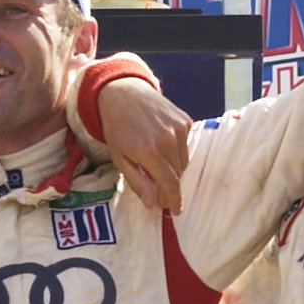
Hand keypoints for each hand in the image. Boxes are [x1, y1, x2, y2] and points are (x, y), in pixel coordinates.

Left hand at [97, 78, 191, 212]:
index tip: (175, 210)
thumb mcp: (119, 157)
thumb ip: (137, 181)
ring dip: (173, 168)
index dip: (174, 200)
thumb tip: (152, 204)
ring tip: (156, 163)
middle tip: (158, 189)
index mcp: (150, 152)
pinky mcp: (185, 120)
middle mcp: (168, 140)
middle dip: (169, 185)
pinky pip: (186, 146)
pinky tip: (162, 145)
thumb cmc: (117, 127)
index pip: (170, 183)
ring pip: (184, 161)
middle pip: (177, 175)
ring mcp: (179, 128)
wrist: (124, 93)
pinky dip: (177, 152)